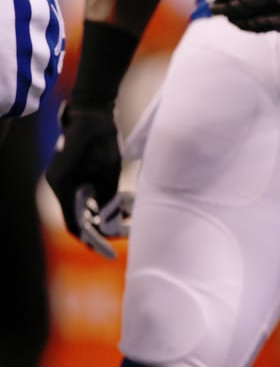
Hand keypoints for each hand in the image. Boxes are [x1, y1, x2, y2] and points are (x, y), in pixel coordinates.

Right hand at [44, 102, 128, 258]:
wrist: (94, 114)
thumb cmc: (100, 138)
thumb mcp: (109, 170)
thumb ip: (109, 196)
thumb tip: (113, 222)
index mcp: (63, 186)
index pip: (76, 225)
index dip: (93, 240)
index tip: (109, 252)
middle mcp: (62, 186)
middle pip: (82, 219)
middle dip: (104, 229)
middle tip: (126, 235)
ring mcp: (70, 181)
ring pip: (89, 208)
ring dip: (109, 215)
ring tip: (131, 219)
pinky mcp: (79, 176)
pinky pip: (92, 196)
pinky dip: (108, 203)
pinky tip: (127, 206)